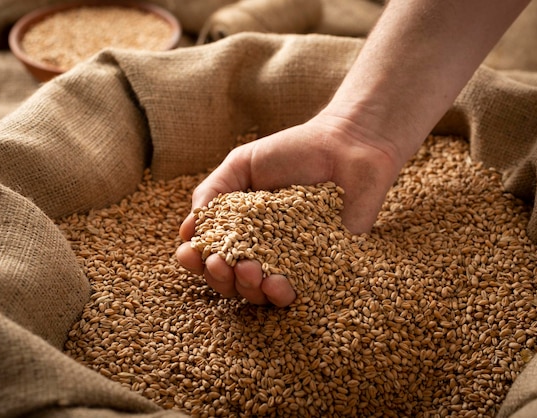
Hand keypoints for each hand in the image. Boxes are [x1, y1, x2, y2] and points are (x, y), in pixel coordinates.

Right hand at [176, 114, 403, 306]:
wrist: (348, 146)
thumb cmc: (294, 150)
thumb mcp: (243, 163)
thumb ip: (213, 191)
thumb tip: (188, 228)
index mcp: (240, 227)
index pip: (211, 253)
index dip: (196, 259)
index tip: (189, 253)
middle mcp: (262, 249)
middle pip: (230, 279)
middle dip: (219, 278)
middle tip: (221, 264)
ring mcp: (290, 261)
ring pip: (259, 293)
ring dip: (247, 289)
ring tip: (249, 270)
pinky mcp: (320, 269)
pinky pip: (298, 292)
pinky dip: (282, 294)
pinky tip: (277, 283)